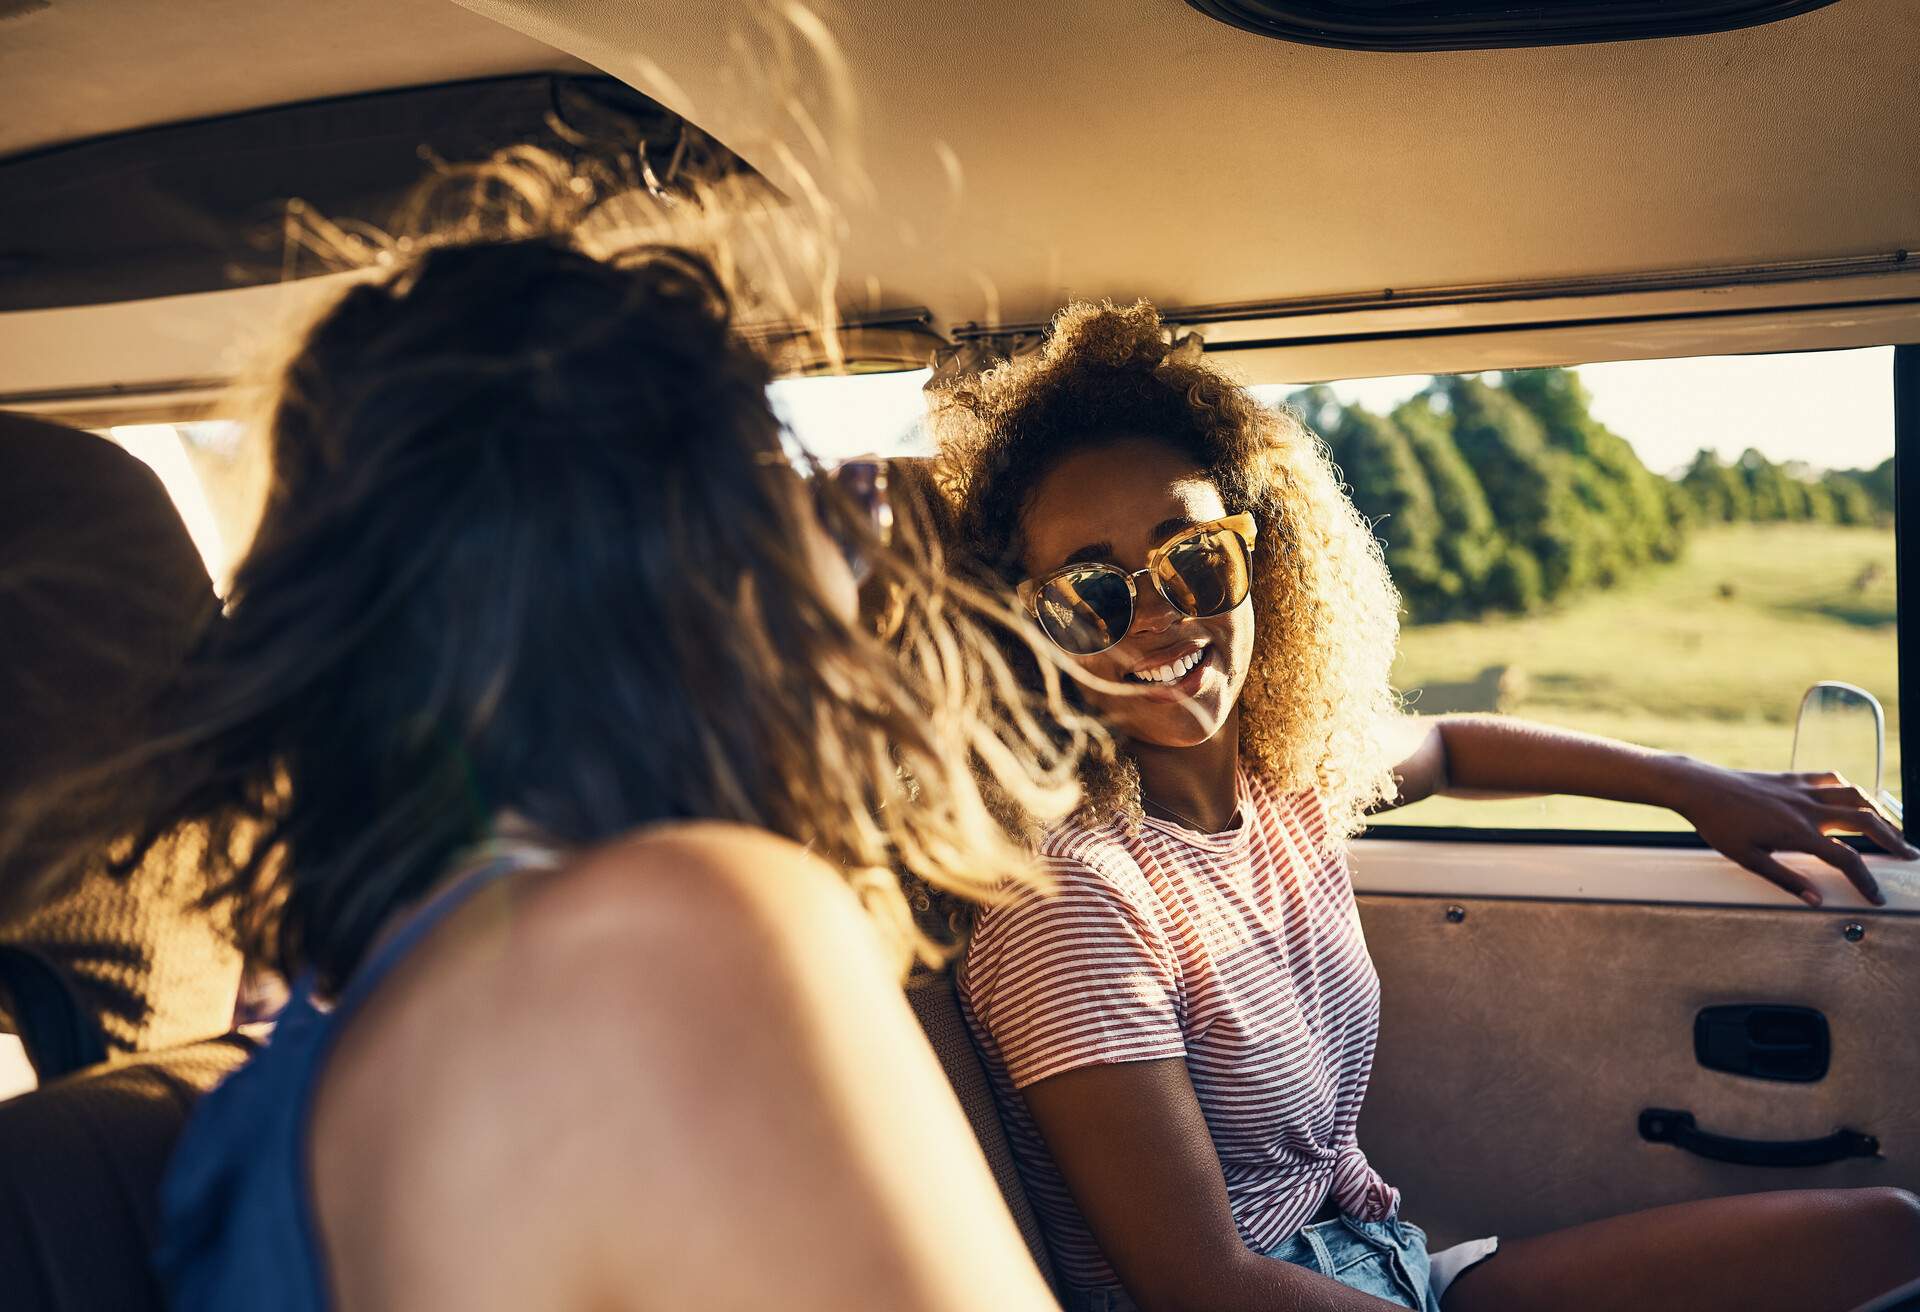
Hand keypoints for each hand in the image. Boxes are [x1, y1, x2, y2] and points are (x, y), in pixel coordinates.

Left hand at [1668, 762, 1917, 906]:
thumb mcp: (1747, 859)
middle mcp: (1808, 808)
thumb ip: (1785, 880)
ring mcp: (1802, 789)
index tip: (1877, 896)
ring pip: (1855, 796)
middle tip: (1908, 855)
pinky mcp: (1793, 776)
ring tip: (1891, 828)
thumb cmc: (1717, 824)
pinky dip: (1849, 788)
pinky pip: (1831, 779)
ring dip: (1879, 812)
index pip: (1846, 859)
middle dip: (1893, 839)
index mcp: (1799, 833)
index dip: (1866, 880)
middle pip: (1866, 822)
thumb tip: (1817, 900)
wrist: (1699, 786)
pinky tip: (1853, 798)